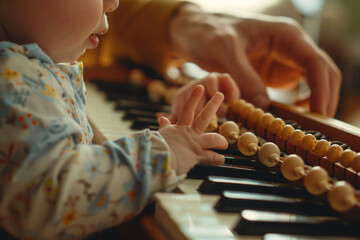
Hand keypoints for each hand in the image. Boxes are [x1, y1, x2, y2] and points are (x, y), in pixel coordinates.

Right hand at [158, 85, 227, 174]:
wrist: (157, 158)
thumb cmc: (156, 148)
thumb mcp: (161, 134)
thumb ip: (165, 127)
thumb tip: (161, 117)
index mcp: (179, 128)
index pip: (187, 109)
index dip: (193, 98)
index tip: (199, 88)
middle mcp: (189, 133)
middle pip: (203, 117)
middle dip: (212, 105)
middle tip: (219, 95)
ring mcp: (194, 144)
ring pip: (213, 138)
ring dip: (220, 141)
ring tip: (225, 144)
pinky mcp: (197, 156)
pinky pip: (211, 157)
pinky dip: (217, 159)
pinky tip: (221, 160)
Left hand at [169, 4, 340, 116]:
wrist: (198, 32)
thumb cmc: (210, 34)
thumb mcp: (225, 52)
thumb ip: (243, 77)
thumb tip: (263, 106)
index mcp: (285, 35)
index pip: (315, 62)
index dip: (321, 88)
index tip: (318, 112)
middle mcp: (291, 46)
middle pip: (322, 72)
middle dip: (324, 97)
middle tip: (318, 125)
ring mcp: (285, 59)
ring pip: (314, 81)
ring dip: (316, 101)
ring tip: (310, 124)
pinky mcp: (276, 71)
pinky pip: (298, 88)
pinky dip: (301, 102)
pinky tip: (294, 114)